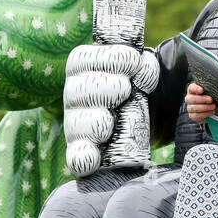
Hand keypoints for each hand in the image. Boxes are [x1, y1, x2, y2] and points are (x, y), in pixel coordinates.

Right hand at [62, 43, 159, 175]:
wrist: (139, 120)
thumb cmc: (135, 87)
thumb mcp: (141, 71)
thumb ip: (145, 66)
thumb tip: (144, 68)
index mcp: (82, 69)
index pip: (82, 58)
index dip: (110, 58)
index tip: (134, 61)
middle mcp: (73, 94)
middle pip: (80, 88)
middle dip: (107, 87)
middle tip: (126, 90)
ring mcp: (75, 122)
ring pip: (77, 121)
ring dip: (97, 121)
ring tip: (110, 123)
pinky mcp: (82, 149)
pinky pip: (76, 155)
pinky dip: (84, 157)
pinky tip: (93, 160)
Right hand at [185, 83, 215, 122]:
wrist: (208, 109)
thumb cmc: (208, 97)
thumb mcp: (209, 92)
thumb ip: (210, 89)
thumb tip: (215, 89)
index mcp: (192, 90)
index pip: (191, 88)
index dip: (196, 89)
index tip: (202, 90)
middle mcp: (189, 98)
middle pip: (192, 99)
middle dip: (203, 99)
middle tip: (211, 99)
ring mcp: (189, 107)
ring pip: (194, 108)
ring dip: (205, 107)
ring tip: (213, 106)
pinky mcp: (192, 115)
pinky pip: (197, 115)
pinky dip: (205, 114)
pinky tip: (211, 112)